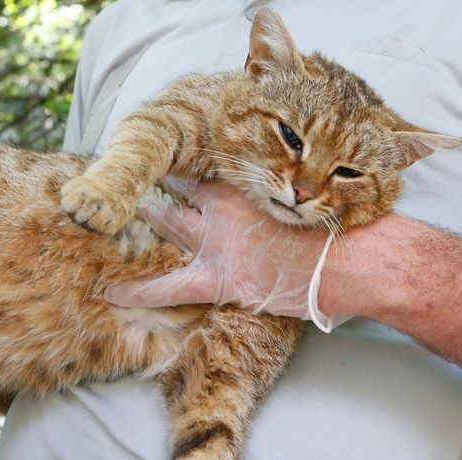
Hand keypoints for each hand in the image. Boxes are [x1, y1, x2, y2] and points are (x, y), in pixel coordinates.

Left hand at [104, 181, 348, 330]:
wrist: (353, 261)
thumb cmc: (340, 230)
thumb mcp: (310, 194)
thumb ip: (285, 189)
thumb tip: (281, 191)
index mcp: (245, 181)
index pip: (202, 168)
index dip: (184, 169)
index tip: (170, 165)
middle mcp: (222, 206)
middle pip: (176, 193)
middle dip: (154, 192)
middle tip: (128, 192)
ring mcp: (216, 242)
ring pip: (165, 228)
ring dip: (142, 226)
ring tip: (108, 229)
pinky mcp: (218, 279)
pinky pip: (167, 287)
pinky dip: (137, 291)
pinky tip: (110, 292)